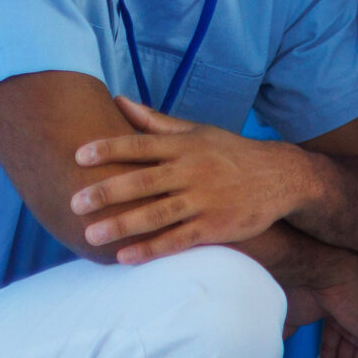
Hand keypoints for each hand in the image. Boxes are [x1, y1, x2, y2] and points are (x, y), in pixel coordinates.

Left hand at [71, 97, 310, 258]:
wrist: (281, 177)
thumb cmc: (230, 153)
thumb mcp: (197, 132)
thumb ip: (155, 122)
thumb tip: (117, 100)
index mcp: (186, 147)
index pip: (142, 145)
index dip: (110, 149)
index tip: (79, 156)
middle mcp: (193, 172)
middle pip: (145, 182)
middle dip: (108, 192)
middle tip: (75, 202)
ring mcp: (205, 201)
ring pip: (158, 214)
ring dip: (123, 225)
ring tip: (91, 235)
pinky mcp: (216, 227)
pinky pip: (179, 240)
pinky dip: (152, 249)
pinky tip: (125, 257)